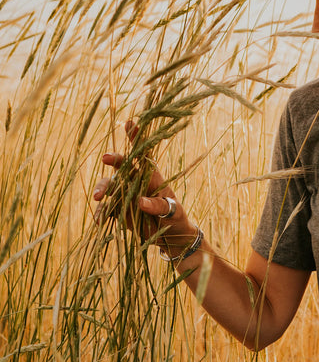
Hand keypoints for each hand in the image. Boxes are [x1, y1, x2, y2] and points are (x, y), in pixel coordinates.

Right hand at [92, 120, 195, 253]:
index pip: (143, 153)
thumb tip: (140, 202)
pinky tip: (99, 221)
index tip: (130, 123)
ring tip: (98, 198)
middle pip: (121, 166)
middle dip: (113, 160)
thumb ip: (159, 206)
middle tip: (106, 158)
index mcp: (152, 176)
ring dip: (102, 189)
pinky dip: (101, 214)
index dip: (137, 137)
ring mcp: (125, 195)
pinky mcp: (119, 210)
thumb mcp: (173, 212)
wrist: (169, 238)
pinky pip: (106, 209)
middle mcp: (136, 182)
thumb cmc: (176, 219)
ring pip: (109, 186)